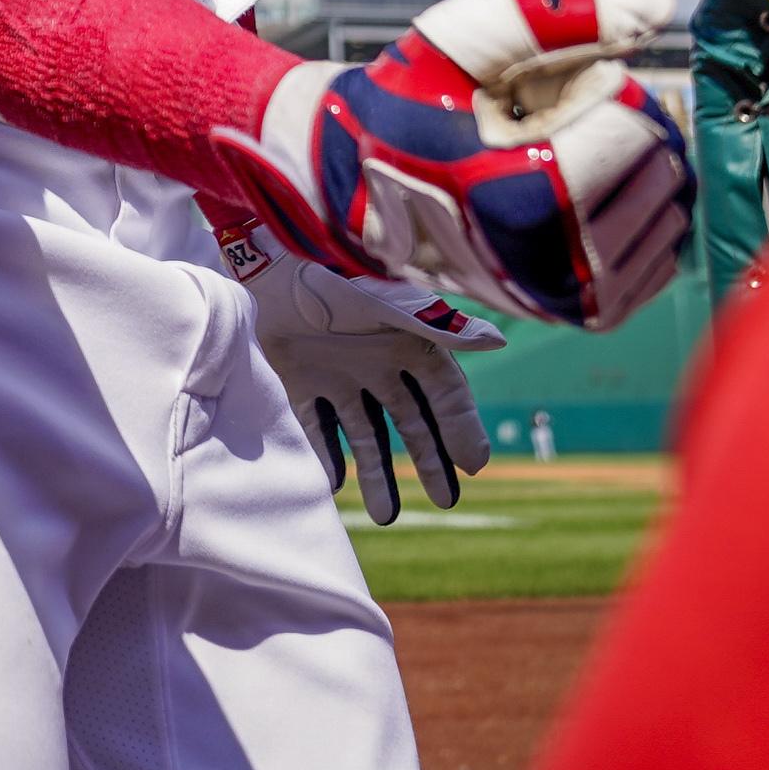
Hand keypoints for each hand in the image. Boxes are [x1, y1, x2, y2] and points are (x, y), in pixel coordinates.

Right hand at [212, 0, 691, 331]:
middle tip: (552, 125)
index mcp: (524, 199)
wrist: (364, 186)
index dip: (601, 89)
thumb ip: (564, 10)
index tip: (547, 93)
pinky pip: (663, 252)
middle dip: (621, 128)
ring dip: (635, 170)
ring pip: (670, 211)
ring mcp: (573, 300)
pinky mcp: (586, 313)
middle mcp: (554, 268)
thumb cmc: (416, 103)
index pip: (634, 130)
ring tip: (563, 158)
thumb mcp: (469, 38)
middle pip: (659, 169)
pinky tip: (588, 191)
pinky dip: (641, 212)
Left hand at [225, 225, 502, 522]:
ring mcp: (338, 373)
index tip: (475, 465)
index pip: (445, 395)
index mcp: (408, 342)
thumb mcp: (391, 303)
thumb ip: (439, 327)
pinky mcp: (298, 378)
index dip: (462, 428)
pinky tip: (335, 485)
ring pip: (365, 433)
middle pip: (412, 422)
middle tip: (446, 501)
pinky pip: (316, 426)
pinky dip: (326, 454)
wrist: (272, 254)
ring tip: (385, 515)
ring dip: (377, 472)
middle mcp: (378, 362)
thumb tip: (496, 342)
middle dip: (429, 461)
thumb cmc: (338, 272)